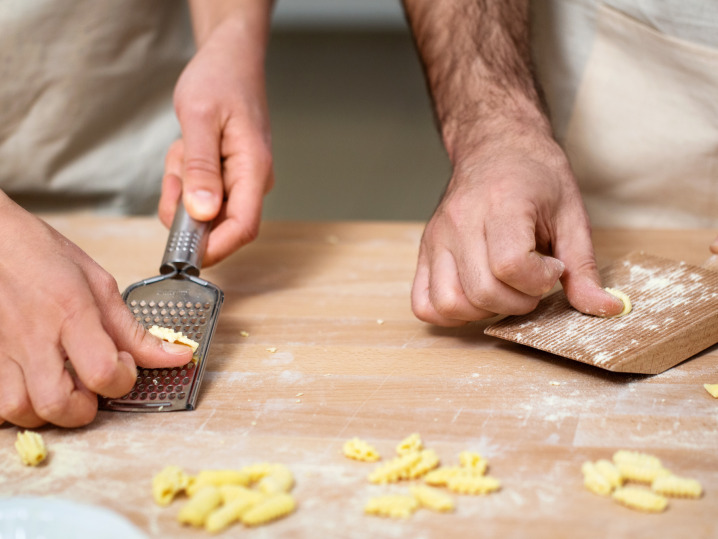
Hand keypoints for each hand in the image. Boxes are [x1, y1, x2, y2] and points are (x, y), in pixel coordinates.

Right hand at [0, 195, 192, 427]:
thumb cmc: (41, 255)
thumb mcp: (98, 283)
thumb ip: (133, 329)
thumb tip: (174, 356)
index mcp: (71, 313)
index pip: (101, 371)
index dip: (121, 379)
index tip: (123, 364)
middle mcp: (33, 336)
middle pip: (56, 404)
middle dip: (84, 410)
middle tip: (91, 389)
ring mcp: (2, 349)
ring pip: (17, 411)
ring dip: (46, 412)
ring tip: (60, 389)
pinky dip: (14, 407)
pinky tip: (31, 388)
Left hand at [159, 14, 273, 266]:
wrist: (231, 59)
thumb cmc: (221, 79)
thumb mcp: (200, 118)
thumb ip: (200, 169)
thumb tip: (203, 213)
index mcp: (253, 169)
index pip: (242, 227)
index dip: (213, 248)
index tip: (180, 253)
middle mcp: (253, 181)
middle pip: (217, 223)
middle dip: (185, 205)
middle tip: (175, 169)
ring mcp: (243, 181)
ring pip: (204, 208)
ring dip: (181, 186)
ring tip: (183, 148)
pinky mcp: (231, 178)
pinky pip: (201, 194)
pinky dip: (184, 177)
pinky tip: (187, 149)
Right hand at [411, 125, 624, 325]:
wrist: (495, 146)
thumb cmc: (535, 176)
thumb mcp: (571, 214)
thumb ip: (583, 266)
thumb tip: (606, 309)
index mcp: (501, 205)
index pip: (510, 265)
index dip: (539, 280)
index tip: (552, 267)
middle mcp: (460, 222)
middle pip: (482, 291)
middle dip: (518, 302)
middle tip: (532, 282)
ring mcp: (437, 238)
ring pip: (450, 303)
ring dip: (483, 311)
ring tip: (503, 290)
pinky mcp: (425, 251)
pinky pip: (425, 303)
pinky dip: (450, 312)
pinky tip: (474, 297)